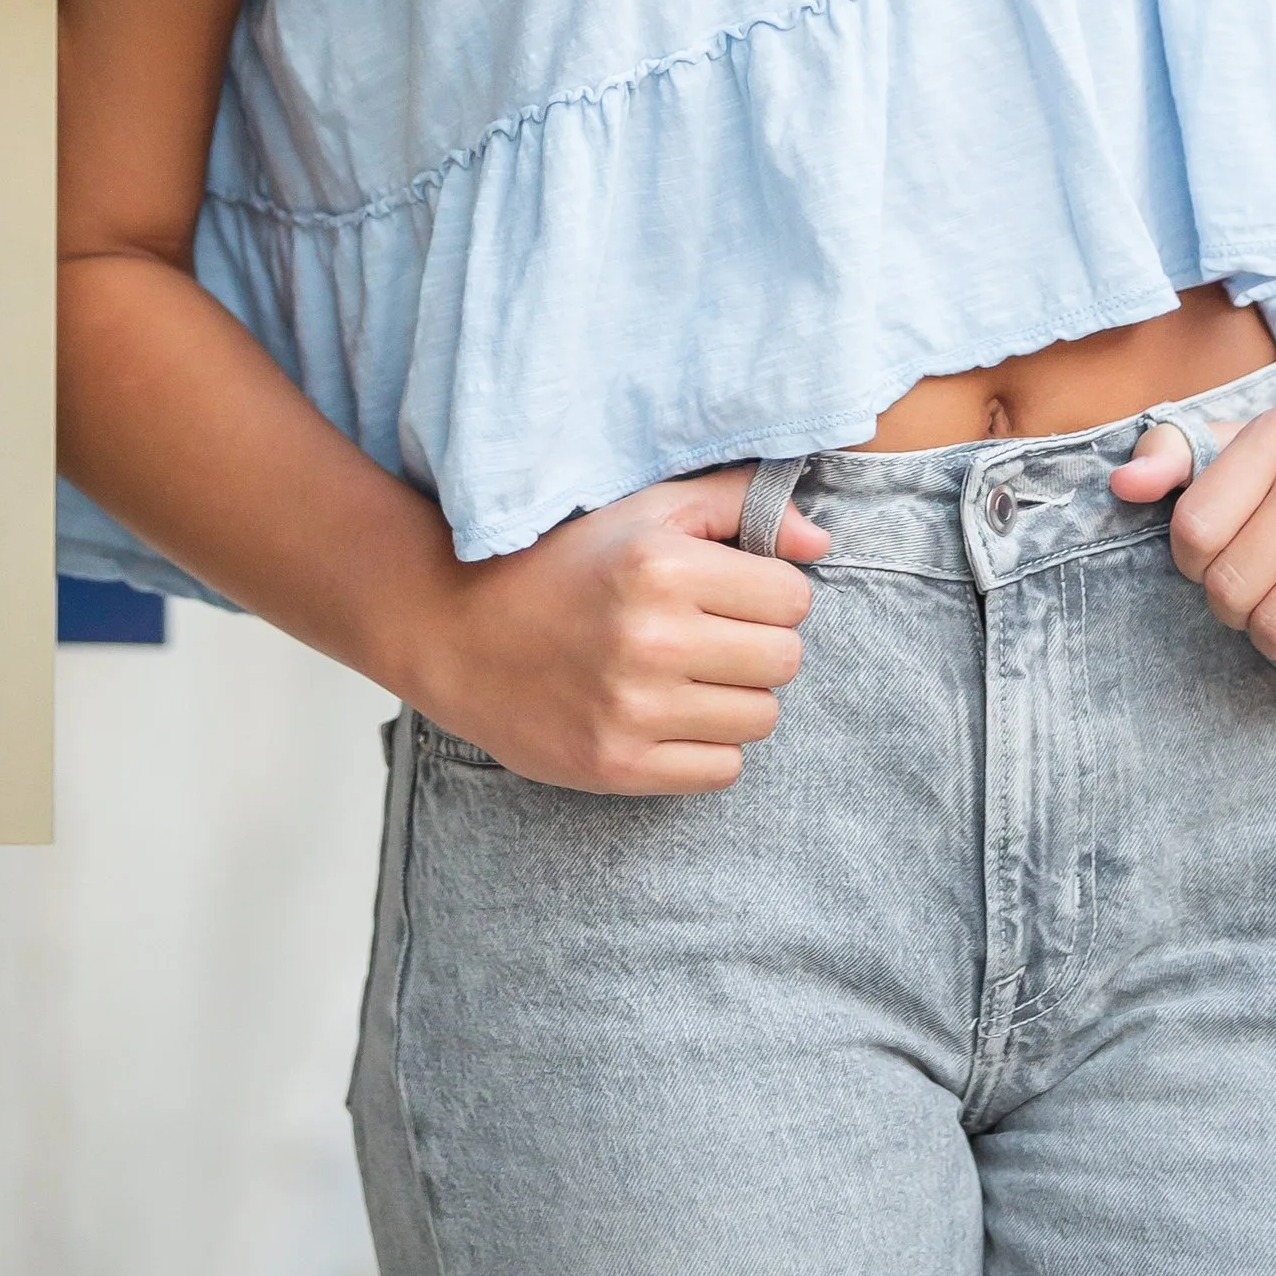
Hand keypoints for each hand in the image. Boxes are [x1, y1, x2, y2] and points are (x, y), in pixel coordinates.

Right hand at [418, 469, 833, 793]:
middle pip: (785, 660)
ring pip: (760, 718)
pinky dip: (707, 746)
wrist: (455, 629)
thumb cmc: (560, 561)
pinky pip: (721, 770)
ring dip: (735, 697)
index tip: (731, 591)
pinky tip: (668, 714)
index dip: (769, 591)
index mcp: (662, 567)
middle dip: (759, 644)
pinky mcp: (616, 765)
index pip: (793, 597)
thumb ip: (735, 504)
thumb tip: (820, 545)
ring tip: (686, 674)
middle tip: (711, 634)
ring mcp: (633, 710)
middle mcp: (652, 640)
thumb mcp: (644, 510)